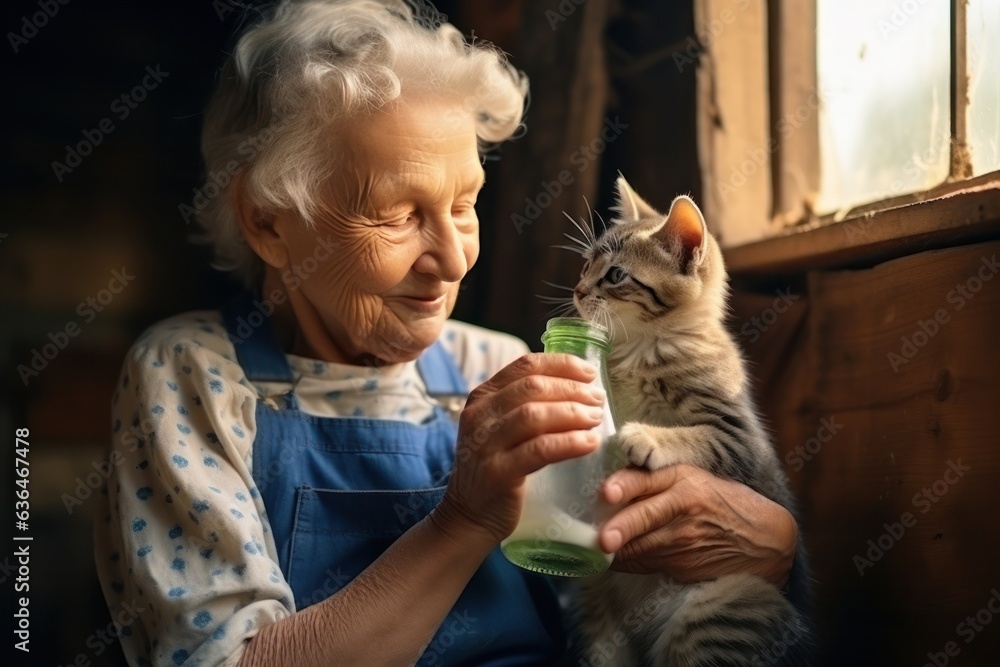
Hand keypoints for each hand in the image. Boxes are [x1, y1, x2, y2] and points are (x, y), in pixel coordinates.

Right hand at [433, 353, 606, 545]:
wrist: (469, 515)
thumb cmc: (496, 467)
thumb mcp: (501, 428)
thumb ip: (526, 406)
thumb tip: (580, 387)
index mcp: (483, 397)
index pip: (525, 366)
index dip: (562, 365)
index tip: (590, 373)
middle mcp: (480, 415)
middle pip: (532, 388)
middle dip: (572, 390)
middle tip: (598, 400)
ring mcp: (485, 444)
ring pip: (534, 415)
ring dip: (572, 413)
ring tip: (596, 418)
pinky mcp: (497, 472)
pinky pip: (539, 450)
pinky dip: (569, 443)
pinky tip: (590, 443)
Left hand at [598, 464, 796, 587]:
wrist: (765, 538)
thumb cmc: (724, 503)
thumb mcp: (697, 479)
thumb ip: (658, 481)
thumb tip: (613, 488)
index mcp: (684, 479)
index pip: (647, 479)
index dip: (625, 486)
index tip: (607, 493)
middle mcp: (684, 506)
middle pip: (643, 516)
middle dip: (619, 529)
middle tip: (601, 539)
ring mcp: (686, 538)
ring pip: (640, 545)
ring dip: (614, 550)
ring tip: (592, 548)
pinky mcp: (685, 563)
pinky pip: (647, 563)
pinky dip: (628, 562)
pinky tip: (614, 560)